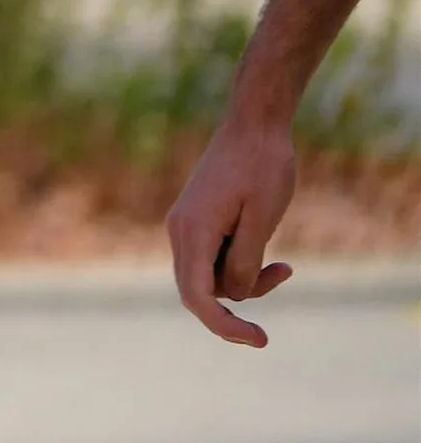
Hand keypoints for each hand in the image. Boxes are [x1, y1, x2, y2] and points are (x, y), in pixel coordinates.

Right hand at [166, 116, 299, 345]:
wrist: (253, 125)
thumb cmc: (263, 166)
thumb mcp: (264, 217)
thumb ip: (246, 260)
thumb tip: (237, 295)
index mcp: (193, 230)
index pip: (198, 296)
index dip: (224, 326)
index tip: (259, 340)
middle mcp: (180, 231)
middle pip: (199, 292)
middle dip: (234, 310)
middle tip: (274, 313)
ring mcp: (185, 226)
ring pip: (209, 277)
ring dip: (245, 282)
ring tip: (285, 266)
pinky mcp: (197, 222)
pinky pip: (213, 261)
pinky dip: (240, 267)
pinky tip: (275, 259)